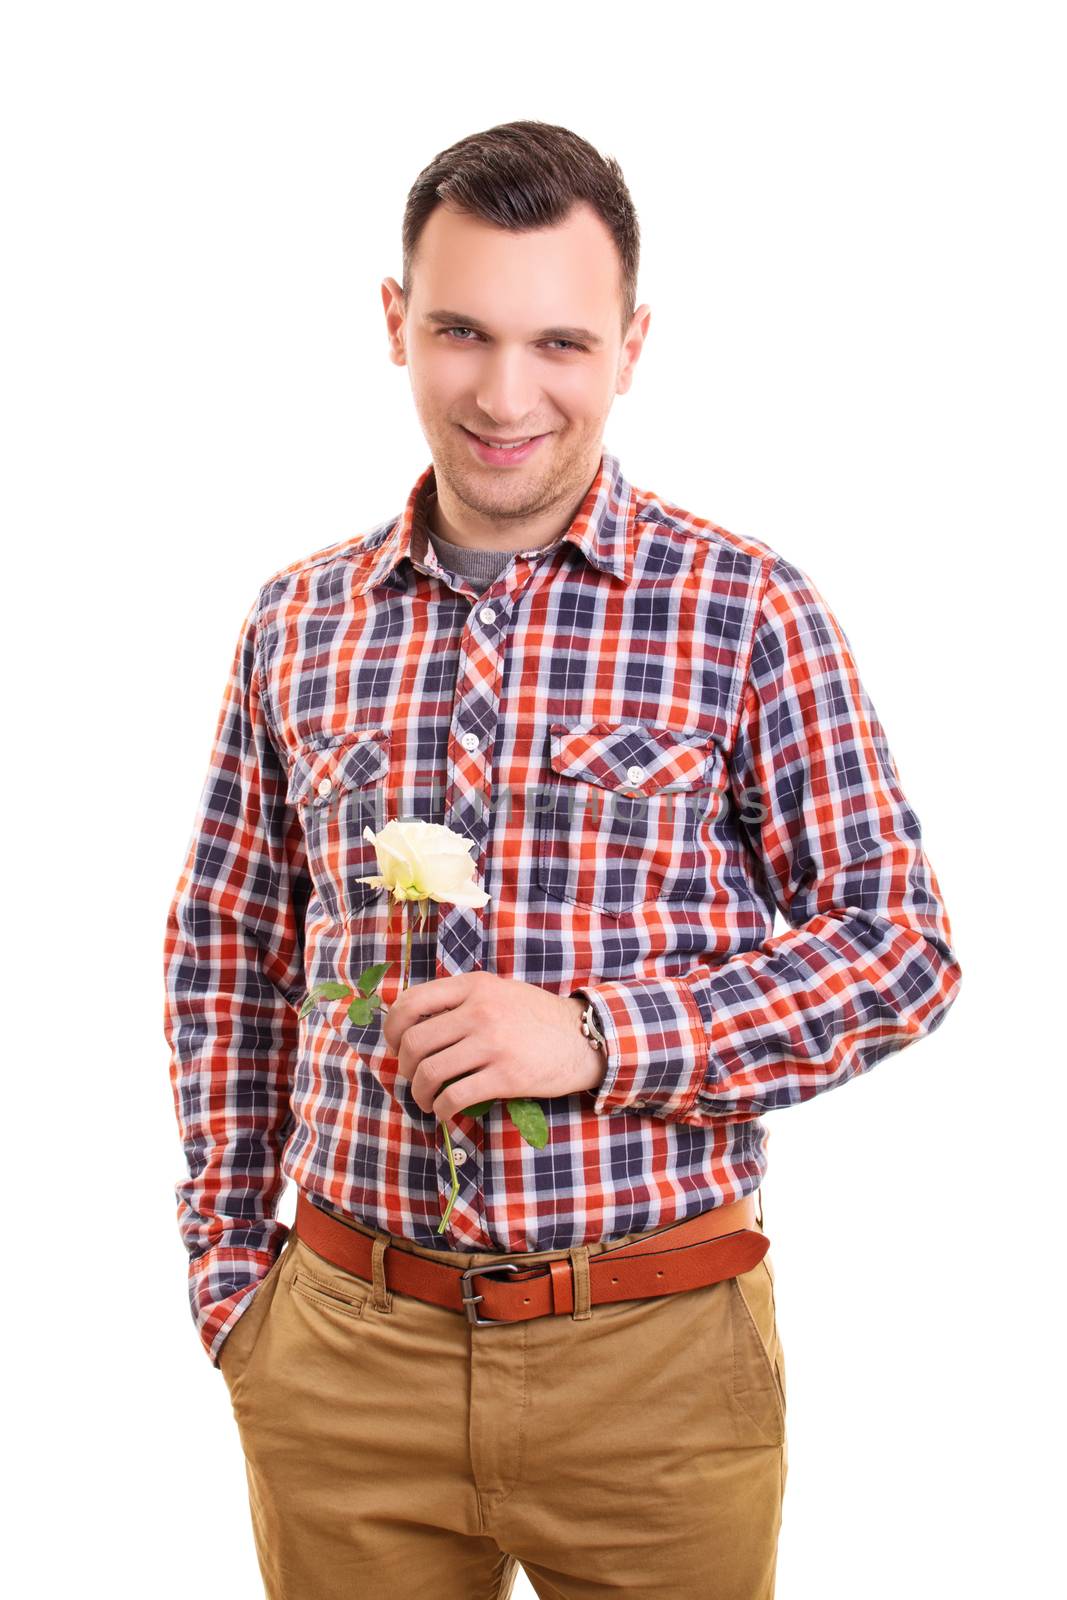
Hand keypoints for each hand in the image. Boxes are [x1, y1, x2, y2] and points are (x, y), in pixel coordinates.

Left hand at [381, 972, 606, 1119]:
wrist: (583, 1038)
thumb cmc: (536, 1017)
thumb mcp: (498, 991)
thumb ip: (461, 999)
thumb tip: (414, 1024)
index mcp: (474, 986)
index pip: (412, 1001)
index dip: (391, 1028)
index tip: (394, 1045)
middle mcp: (479, 1011)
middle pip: (414, 1041)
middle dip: (403, 1066)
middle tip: (411, 1076)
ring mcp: (492, 1043)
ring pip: (429, 1072)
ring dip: (418, 1092)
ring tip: (425, 1099)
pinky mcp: (505, 1076)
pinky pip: (454, 1096)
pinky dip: (440, 1108)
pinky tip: (444, 1111)